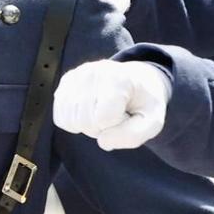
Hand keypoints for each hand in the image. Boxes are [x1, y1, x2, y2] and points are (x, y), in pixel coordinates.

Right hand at [54, 60, 171, 150]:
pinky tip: (91, 111)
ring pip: (69, 122)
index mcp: (118, 79)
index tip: (128, 114)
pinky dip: (75, 122)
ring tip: (104, 111)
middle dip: (102, 128)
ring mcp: (77, 75)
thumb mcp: (153, 121)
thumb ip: (134, 136)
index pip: (103, 119)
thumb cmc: (144, 102)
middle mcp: (93, 72)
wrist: (139, 79)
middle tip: (116, 114)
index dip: (117, 125)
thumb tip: (102, 141)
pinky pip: (60, 118)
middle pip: (84, 122)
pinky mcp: (66, 82)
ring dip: (88, 126)